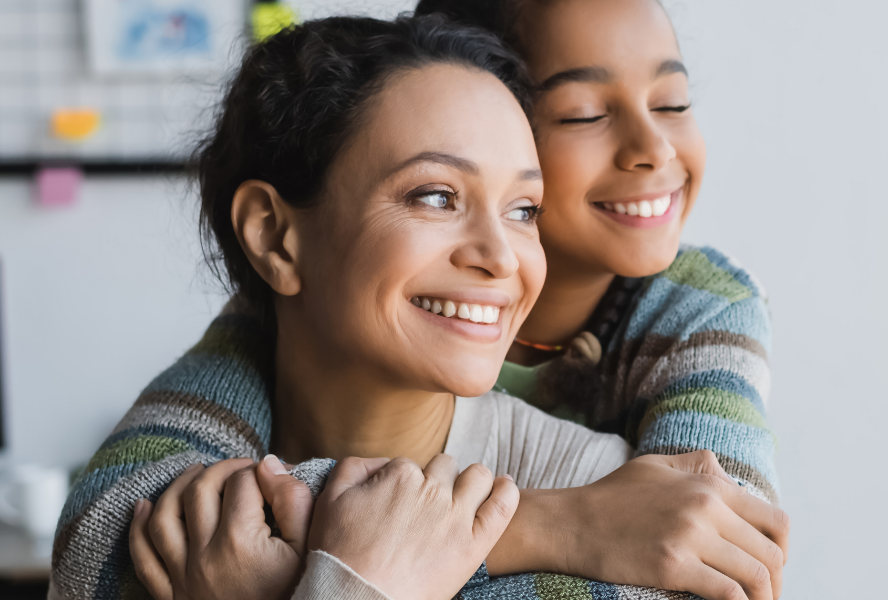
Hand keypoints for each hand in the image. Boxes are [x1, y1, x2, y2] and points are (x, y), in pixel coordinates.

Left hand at [129, 455, 312, 599]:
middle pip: (200, 490)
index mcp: (240, 540)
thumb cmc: (295, 593)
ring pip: (165, 516)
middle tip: (240, 469)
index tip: (270, 476)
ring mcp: (183, 576)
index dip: (258, 470)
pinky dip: (138, 528)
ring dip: (178, 486)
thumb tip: (270, 464)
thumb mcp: (307, 549)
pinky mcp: (170, 595)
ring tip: (197, 473)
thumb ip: (293, 501)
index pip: (241, 482)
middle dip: (221, 469)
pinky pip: (143, 557)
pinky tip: (143, 507)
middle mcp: (205, 555)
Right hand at [309, 454, 519, 599]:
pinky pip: (502, 506)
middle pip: (445, 467)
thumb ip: (354, 468)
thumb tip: (383, 463)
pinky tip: (505, 486)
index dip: (405, 483)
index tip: (400, 503)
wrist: (356, 599)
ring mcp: (455, 516)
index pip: (411, 465)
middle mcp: (430, 490)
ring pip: (478, 476)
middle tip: (429, 505)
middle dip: (439, 479)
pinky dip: (507, 492)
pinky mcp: (472, 544)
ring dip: (474, 480)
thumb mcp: (330, 498)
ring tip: (470, 493)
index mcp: (399, 475)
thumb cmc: (338, 554)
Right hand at [488, 450, 789, 599]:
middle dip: (776, 583)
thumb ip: (698, 465)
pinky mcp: (672, 567)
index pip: (775, 521)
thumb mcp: (656, 466)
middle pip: (770, 555)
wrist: (571, 522)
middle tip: (764, 597)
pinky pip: (727, 594)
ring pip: (755, 578)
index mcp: (708, 484)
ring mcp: (690, 537)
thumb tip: (729, 477)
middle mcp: (705, 507)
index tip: (772, 567)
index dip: (783, 551)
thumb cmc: (611, 496)